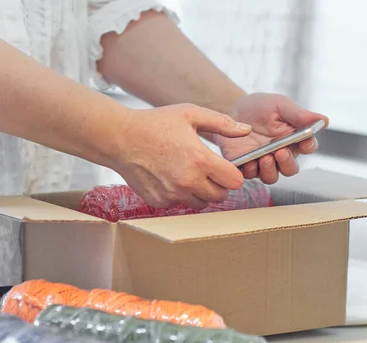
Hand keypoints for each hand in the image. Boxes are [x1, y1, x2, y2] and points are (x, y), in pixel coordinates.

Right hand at [113, 104, 250, 208]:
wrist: (120, 138)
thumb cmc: (155, 123)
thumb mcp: (190, 114)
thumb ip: (222, 123)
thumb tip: (247, 130)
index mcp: (201, 160)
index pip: (235, 182)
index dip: (233, 174)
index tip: (225, 168)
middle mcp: (188, 181)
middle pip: (220, 196)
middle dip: (218, 185)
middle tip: (206, 171)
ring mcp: (173, 194)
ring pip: (201, 204)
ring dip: (200, 193)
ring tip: (188, 174)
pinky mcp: (160, 202)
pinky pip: (179, 205)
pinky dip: (179, 195)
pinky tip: (170, 178)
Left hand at [216, 93, 328, 183]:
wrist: (233, 109)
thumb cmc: (261, 107)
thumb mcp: (280, 105)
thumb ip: (299, 114)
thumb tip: (324, 120)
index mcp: (294, 139)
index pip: (308, 147)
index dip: (308, 146)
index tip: (305, 142)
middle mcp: (281, 154)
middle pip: (290, 168)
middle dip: (287, 163)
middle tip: (280, 152)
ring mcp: (264, 163)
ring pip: (272, 176)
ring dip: (270, 170)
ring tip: (264, 157)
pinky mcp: (246, 166)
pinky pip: (250, 175)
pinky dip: (250, 170)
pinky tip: (249, 161)